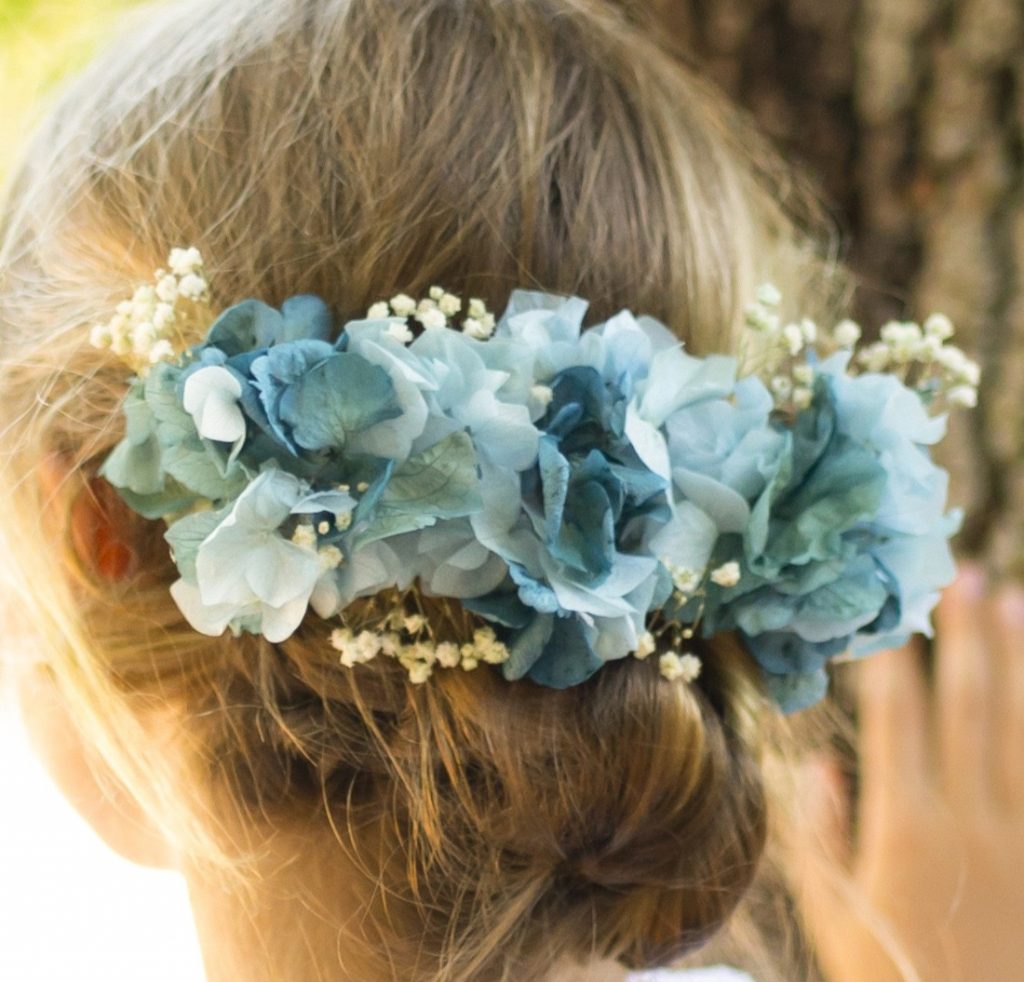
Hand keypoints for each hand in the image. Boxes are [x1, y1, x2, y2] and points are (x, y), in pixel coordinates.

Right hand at [791, 568, 1023, 981]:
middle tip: (964, 573)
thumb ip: (821, 837)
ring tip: (1015, 602)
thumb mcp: (835, 919)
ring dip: (1019, 661)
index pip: (898, 721)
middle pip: (969, 706)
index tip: (892, 611)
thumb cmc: (892, 980)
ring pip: (1023, 729)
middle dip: (965, 635)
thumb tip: (825, 762)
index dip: (895, 662)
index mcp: (905, 829)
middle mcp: (971, 819)